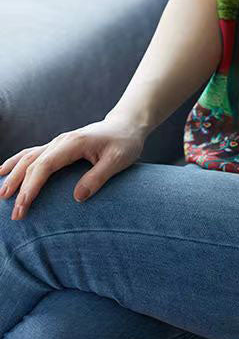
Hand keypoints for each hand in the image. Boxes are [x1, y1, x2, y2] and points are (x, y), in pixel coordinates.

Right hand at [0, 118, 146, 219]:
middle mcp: (61, 140)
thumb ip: (98, 177)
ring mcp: (58, 142)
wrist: (126, 125)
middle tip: (13, 213)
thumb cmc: (124, 143)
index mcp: (74, 143)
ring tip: (1, 194)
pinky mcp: (58, 145)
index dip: (32, 187)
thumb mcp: (118, 160)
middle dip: (19, 187)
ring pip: (28, 157)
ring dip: (13, 174)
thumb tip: (77, 197)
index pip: (45, 166)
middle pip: (32, 163)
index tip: (23, 207)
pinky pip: (32, 153)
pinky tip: (3, 171)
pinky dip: (16, 162)